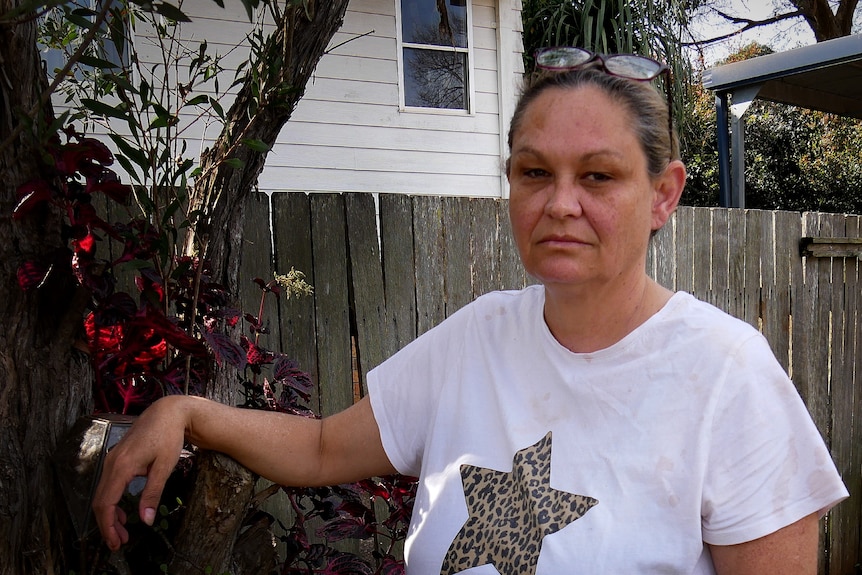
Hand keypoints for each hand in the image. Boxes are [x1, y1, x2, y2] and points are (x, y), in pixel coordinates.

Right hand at [92, 395, 188, 550]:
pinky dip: (112, 500)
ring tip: (122, 530)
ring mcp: (112, 458)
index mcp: (122, 466)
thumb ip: (152, 493)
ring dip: (109, 514)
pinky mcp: (117, 457)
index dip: (108, 526)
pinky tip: (122, 511)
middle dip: (107, 524)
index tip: (115, 541)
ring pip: (103, 493)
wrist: (167, 412)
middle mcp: (112, 462)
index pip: (106, 503)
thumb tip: (146, 519)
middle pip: (100, 501)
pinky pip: (108, 484)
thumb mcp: (164, 467)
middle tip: (119, 542)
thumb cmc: (168, 436)